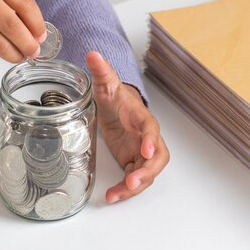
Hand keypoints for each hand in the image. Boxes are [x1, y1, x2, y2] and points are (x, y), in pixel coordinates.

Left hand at [86, 51, 169, 202]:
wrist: (115, 107)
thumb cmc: (115, 96)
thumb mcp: (106, 85)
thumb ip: (101, 71)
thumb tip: (92, 53)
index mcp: (141, 118)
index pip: (151, 129)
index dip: (151, 139)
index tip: (146, 148)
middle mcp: (146, 137)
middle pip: (157, 157)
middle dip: (147, 171)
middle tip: (132, 181)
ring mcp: (140, 151)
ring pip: (147, 173)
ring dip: (135, 186)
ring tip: (117, 195)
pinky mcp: (132, 161)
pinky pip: (134, 179)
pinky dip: (125, 189)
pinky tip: (112, 196)